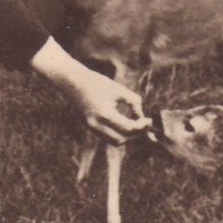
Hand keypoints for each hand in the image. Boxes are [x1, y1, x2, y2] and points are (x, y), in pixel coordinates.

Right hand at [28, 39, 148, 143]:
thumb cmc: (97, 82)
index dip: (141, 126)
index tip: (149, 120)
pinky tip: (126, 124)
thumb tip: (142, 115)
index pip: (128, 128)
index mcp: (104, 113)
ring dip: (127, 137)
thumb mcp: (118, 89)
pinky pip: (107, 137)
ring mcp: (91, 127)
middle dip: (135, 134)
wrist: (73, 81)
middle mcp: (96, 124)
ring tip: (137, 126)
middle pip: (121, 139)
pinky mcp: (89, 127)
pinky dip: (118, 134)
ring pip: (114, 141)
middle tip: (145, 125)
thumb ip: (133, 102)